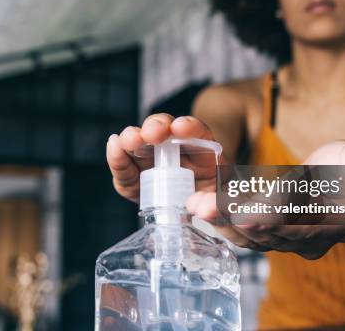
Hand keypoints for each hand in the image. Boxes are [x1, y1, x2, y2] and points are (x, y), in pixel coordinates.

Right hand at [106, 113, 222, 202]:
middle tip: (152, 134)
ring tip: (128, 140)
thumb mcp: (230, 208)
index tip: (180, 128)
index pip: (200, 133)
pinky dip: (118, 157)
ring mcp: (154, 163)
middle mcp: (177, 152)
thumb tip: (202, 208)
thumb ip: (221, 207)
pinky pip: (126, 166)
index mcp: (207, 156)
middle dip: (157, 126)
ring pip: (142, 142)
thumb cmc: (218, 208)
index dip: (191, 128)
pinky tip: (114, 146)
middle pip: (166, 129)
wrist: (203, 218)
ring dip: (134, 138)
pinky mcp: (136, 179)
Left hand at [187, 140, 344, 259]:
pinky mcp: (269, 235)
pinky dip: (221, 220)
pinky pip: (243, 232)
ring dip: (220, 221)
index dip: (273, 219)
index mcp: (334, 223)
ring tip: (194, 206)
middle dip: (232, 220)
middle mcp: (307, 239)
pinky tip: (199, 208)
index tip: (247, 215)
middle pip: (266, 233)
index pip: (299, 224)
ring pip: (250, 236)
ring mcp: (287, 240)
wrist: (343, 187)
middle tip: (202, 207)